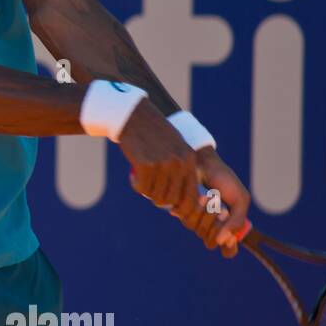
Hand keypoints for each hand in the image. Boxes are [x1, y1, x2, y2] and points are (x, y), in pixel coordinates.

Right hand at [117, 100, 203, 225]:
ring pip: (156, 195)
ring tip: (142, 182)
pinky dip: (137, 186)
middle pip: (172, 199)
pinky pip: (142, 188)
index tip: (173, 209)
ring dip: (148, 192)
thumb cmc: (154, 134)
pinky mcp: (145, 164)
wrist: (134, 116)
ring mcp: (162, 164)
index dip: (182, 208)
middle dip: (161, 201)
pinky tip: (133, 178)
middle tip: (152, 193)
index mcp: (189, 160)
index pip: (191, 196)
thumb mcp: (175, 148)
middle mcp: (178, 163)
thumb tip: (181, 199)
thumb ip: (181, 169)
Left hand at [194, 147, 250, 257]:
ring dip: (207, 213)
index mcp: (227, 226)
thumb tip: (223, 242)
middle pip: (211, 242)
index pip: (228, 251)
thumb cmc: (224, 180)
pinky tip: (200, 195)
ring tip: (210, 196)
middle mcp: (210, 227)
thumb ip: (237, 221)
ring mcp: (194, 220)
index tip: (230, 235)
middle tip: (222, 209)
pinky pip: (186, 218)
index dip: (229, 247)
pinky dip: (196, 207)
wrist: (204, 162)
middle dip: (217, 224)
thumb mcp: (240, 199)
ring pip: (198, 230)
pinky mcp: (180, 211)